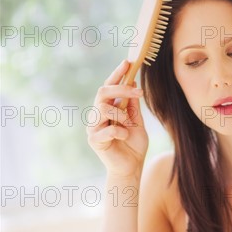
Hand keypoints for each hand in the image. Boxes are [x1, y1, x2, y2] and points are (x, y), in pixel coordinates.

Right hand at [87, 60, 148, 177]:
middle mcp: (98, 115)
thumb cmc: (133, 146)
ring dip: (120, 114)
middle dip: (120, 88)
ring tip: (128, 124)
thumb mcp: (137, 122)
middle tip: (137, 91)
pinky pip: (107, 128)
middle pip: (102, 92)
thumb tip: (132, 84)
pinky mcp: (94, 140)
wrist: (131, 168)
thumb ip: (133, 106)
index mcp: (108, 109)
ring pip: (102, 108)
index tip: (128, 63)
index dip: (117, 74)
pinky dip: (120, 130)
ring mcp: (94, 127)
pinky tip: (125, 136)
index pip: (109, 87)